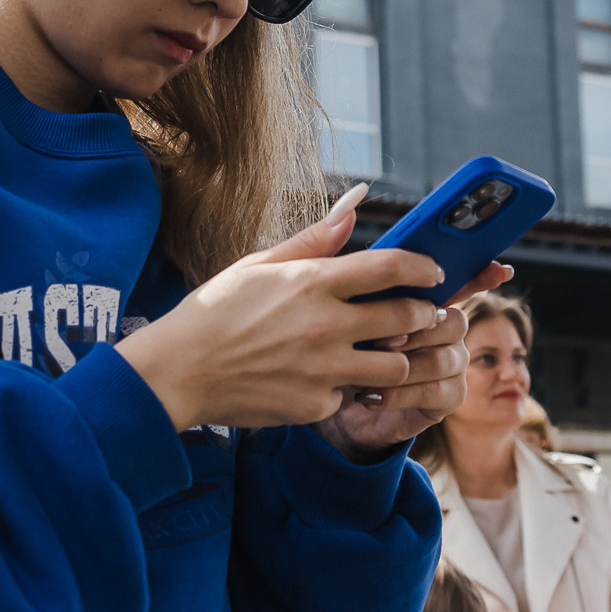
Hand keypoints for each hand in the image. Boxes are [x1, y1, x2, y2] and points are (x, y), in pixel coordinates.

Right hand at [116, 184, 449, 432]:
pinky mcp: (315, 405)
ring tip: (385, 350)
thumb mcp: (257, 264)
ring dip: (397, 356)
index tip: (434, 273)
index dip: (422, 268)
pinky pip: (353, 396)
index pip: (390, 267)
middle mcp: (324, 325)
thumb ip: (312, 241)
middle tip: (423, 314)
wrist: (176, 373)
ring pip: (394, 365)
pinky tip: (332, 379)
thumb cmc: (213, 312)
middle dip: (424, 314)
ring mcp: (322, 369)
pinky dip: (350, 389)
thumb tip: (354, 206)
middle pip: (405, 317)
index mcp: (310, 282)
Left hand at [314, 256, 511, 459]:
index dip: (480, 272)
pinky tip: (371, 394)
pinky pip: (442, 390)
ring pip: (450, 355)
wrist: (321, 403)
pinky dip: (404, 392)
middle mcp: (441, 327)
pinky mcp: (444, 398)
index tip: (499, 267)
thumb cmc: (324, 346)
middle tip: (377, 337)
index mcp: (418, 298)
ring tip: (365, 369)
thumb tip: (350, 205)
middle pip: (454, 319)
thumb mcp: (324, 299)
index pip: (457, 279)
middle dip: (419, 328)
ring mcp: (448, 363)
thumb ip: (338, 256)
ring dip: (408, 362)